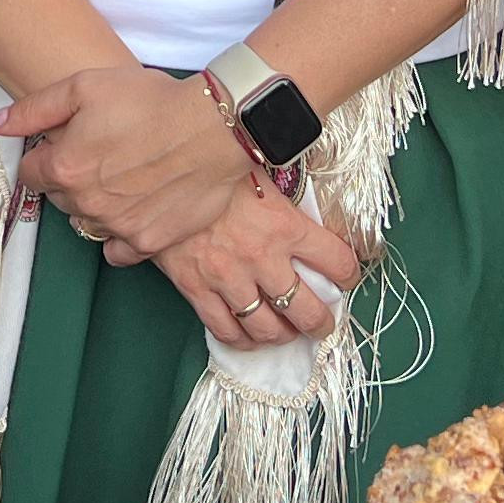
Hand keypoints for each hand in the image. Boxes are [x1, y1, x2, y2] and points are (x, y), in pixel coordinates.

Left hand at [0, 64, 245, 258]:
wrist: (213, 128)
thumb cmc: (151, 101)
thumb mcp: (85, 86)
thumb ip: (34, 109)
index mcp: (63, 166)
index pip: (31, 173)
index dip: (46, 154)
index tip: (66, 143)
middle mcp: (84, 202)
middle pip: (58, 198)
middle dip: (69, 178)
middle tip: (99, 154)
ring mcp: (116, 226)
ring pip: (86, 222)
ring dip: (94, 205)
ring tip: (121, 177)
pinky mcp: (147, 242)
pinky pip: (117, 250)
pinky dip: (119, 234)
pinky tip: (133, 210)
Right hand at [151, 179, 365, 352]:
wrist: (154, 169)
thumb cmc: (207, 162)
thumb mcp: (256, 166)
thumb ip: (280, 186)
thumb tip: (295, 174)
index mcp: (284, 225)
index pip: (336, 260)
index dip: (349, 273)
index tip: (348, 276)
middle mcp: (262, 257)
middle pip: (306, 309)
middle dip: (320, 322)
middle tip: (323, 323)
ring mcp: (228, 277)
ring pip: (267, 328)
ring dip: (283, 335)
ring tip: (287, 332)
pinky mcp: (196, 288)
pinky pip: (224, 329)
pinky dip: (240, 340)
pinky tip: (248, 336)